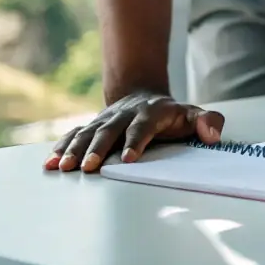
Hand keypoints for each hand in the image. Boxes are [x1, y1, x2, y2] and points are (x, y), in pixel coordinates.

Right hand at [44, 91, 224, 172]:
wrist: (144, 97)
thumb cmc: (172, 116)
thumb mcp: (193, 115)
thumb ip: (209, 122)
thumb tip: (213, 135)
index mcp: (152, 113)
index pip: (144, 126)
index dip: (136, 141)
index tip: (128, 159)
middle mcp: (126, 114)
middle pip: (110, 130)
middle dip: (99, 148)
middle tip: (89, 167)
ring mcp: (106, 119)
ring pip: (88, 133)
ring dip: (75, 150)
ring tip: (64, 167)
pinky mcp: (92, 125)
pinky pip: (75, 134)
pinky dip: (62, 146)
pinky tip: (51, 161)